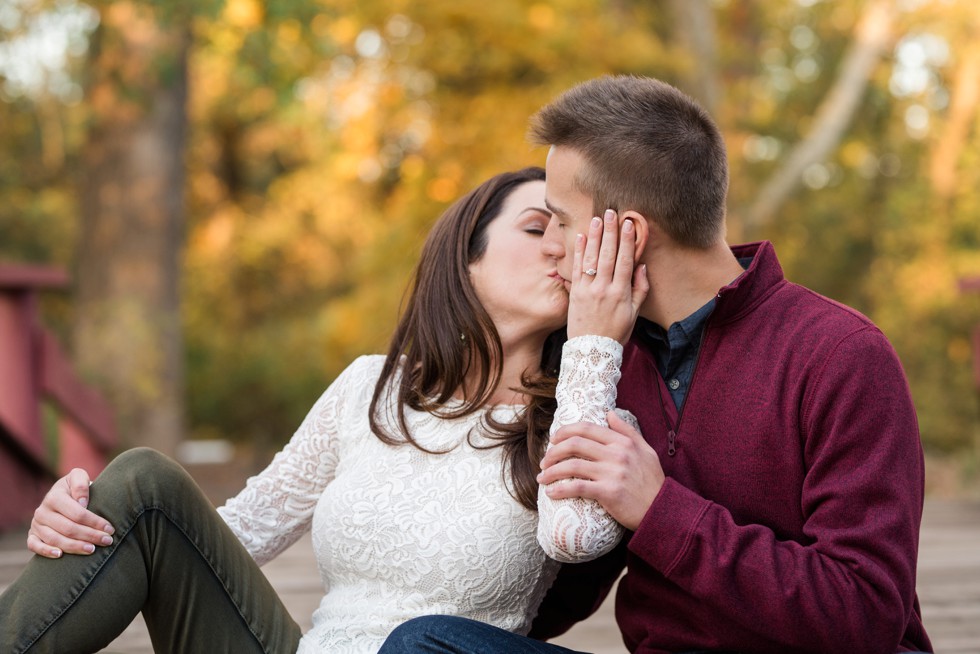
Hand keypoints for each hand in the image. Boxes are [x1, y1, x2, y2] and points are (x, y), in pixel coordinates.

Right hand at [27, 468, 114, 557]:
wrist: (61, 494)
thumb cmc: (74, 488)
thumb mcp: (78, 477)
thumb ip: (80, 484)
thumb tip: (82, 503)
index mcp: (54, 496)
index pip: (77, 513)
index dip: (95, 522)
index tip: (110, 529)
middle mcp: (42, 511)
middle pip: (68, 528)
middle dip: (90, 536)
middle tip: (107, 541)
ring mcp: (36, 524)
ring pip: (54, 539)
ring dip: (74, 546)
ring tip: (92, 549)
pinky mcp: (32, 535)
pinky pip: (34, 546)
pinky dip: (45, 551)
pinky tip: (60, 555)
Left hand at [537, 411, 664, 530]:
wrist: (663, 510)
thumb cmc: (653, 482)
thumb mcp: (646, 450)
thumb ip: (627, 431)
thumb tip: (609, 414)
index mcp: (623, 442)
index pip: (586, 428)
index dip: (565, 431)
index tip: (553, 439)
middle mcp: (617, 454)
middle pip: (575, 444)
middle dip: (553, 451)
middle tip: (544, 461)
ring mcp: (612, 472)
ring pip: (572, 465)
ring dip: (552, 471)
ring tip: (542, 477)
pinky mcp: (608, 492)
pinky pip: (577, 487)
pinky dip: (560, 489)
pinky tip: (551, 492)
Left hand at [567, 209, 648, 341]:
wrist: (592, 350)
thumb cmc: (616, 332)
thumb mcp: (634, 314)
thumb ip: (640, 290)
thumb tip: (642, 267)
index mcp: (621, 293)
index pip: (625, 261)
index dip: (627, 241)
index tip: (628, 224)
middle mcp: (604, 289)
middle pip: (607, 255)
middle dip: (610, 232)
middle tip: (611, 213)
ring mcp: (587, 290)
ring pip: (591, 258)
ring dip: (594, 237)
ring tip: (597, 219)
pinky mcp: (574, 292)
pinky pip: (576, 268)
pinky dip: (578, 252)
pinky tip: (580, 236)